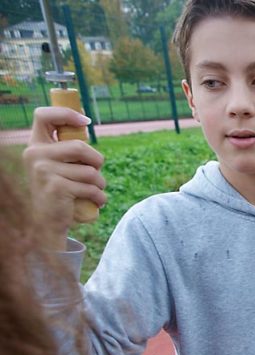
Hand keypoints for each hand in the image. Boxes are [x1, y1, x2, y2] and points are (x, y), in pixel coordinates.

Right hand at [22, 107, 106, 249]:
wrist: (48, 222)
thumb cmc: (61, 190)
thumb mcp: (60, 165)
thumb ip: (68, 149)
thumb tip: (84, 123)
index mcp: (36, 145)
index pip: (43, 115)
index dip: (66, 113)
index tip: (86, 122)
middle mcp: (34, 154)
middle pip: (80, 146)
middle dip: (97, 162)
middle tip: (96, 173)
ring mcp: (43, 171)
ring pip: (90, 171)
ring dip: (100, 183)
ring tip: (95, 191)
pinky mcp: (56, 187)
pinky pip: (91, 187)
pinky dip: (99, 197)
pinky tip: (95, 202)